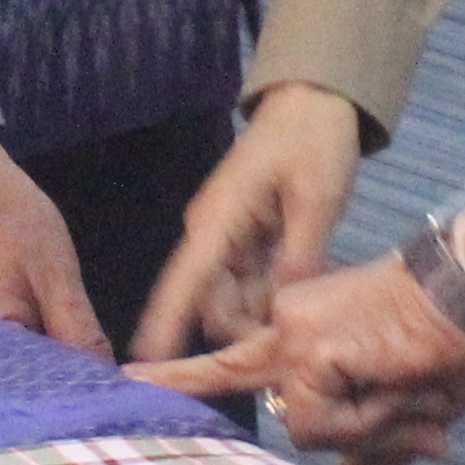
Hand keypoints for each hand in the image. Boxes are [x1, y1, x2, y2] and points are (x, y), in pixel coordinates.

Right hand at [133, 84, 365, 366]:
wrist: (315, 100)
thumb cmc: (313, 141)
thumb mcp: (316, 200)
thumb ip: (299, 257)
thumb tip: (282, 313)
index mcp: (218, 222)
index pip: (182, 284)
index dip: (163, 324)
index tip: (147, 364)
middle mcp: (212, 236)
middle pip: (212, 304)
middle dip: (243, 328)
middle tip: (293, 343)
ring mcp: (227, 239)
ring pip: (232, 298)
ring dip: (259, 313)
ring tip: (305, 319)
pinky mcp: (244, 240)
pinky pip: (248, 284)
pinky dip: (268, 295)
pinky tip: (300, 298)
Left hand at [139, 246, 464, 464]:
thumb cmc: (450, 340)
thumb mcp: (412, 407)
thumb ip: (377, 448)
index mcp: (301, 329)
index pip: (230, 361)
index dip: (179, 375)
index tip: (128, 375)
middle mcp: (284, 326)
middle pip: (287, 415)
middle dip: (338, 416)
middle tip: (355, 385)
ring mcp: (290, 335)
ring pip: (307, 427)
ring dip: (368, 424)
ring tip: (407, 384)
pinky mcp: (306, 350)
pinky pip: (324, 422)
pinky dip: (369, 418)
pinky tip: (395, 380)